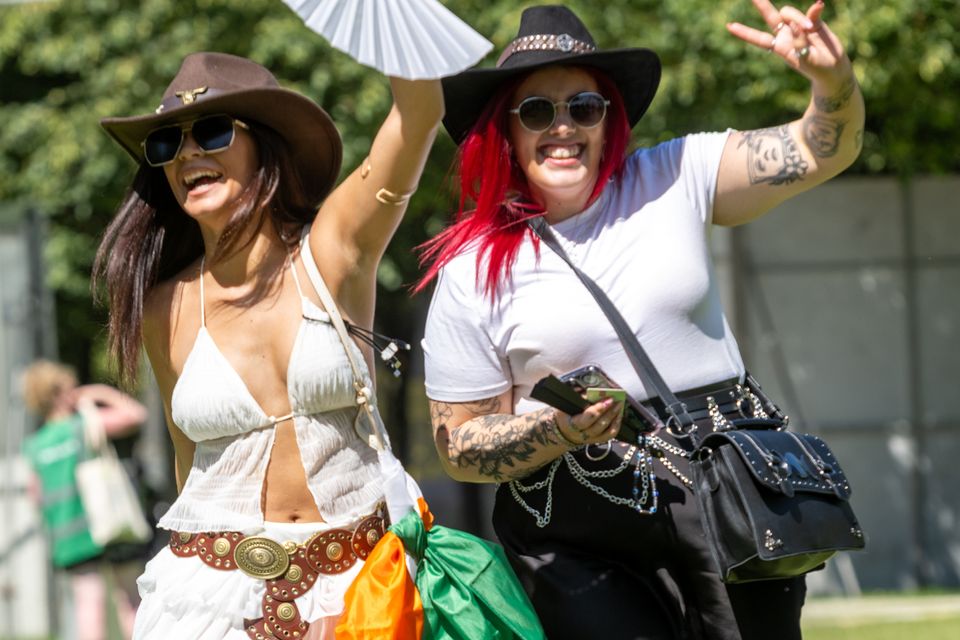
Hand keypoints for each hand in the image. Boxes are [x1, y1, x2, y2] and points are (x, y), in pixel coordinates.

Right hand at [554, 397, 622, 446]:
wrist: (563, 431)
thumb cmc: (565, 415)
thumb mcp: (566, 405)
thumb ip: (579, 398)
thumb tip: (594, 391)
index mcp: (571, 425)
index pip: (586, 419)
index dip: (598, 409)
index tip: (607, 399)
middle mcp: (582, 435)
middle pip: (598, 426)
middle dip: (609, 412)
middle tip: (616, 401)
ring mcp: (590, 439)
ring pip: (606, 433)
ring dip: (615, 419)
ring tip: (619, 407)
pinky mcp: (597, 441)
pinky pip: (609, 436)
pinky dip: (616, 426)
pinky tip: (619, 416)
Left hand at [727, 0, 849, 84]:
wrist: (834, 69)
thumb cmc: (817, 69)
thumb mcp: (806, 60)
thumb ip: (800, 43)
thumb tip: (796, 24)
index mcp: (779, 47)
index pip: (759, 38)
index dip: (744, 33)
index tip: (729, 26)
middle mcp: (786, 35)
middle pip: (770, 16)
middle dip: (761, 4)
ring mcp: (799, 27)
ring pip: (791, 13)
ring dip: (798, 18)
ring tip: (809, 29)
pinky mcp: (814, 22)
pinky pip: (811, 11)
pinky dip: (814, 9)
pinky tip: (819, 5)